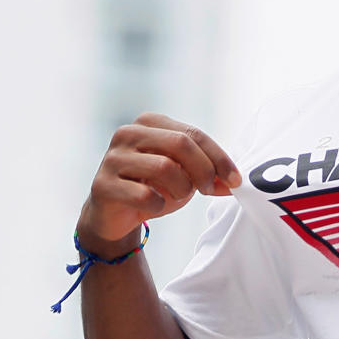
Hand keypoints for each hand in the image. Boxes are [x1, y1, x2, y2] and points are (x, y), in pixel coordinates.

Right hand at [77, 113, 240, 253]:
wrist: (115, 216)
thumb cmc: (153, 188)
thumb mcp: (186, 177)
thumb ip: (209, 174)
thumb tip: (235, 183)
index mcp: (150, 123)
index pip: (194, 134)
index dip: (219, 158)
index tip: (236, 180)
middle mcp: (128, 133)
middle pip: (181, 144)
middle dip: (204, 170)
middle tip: (209, 190)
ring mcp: (112, 158)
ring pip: (165, 167)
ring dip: (182, 188)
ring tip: (179, 196)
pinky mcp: (102, 185)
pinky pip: (144, 195)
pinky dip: (157, 205)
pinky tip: (154, 206)